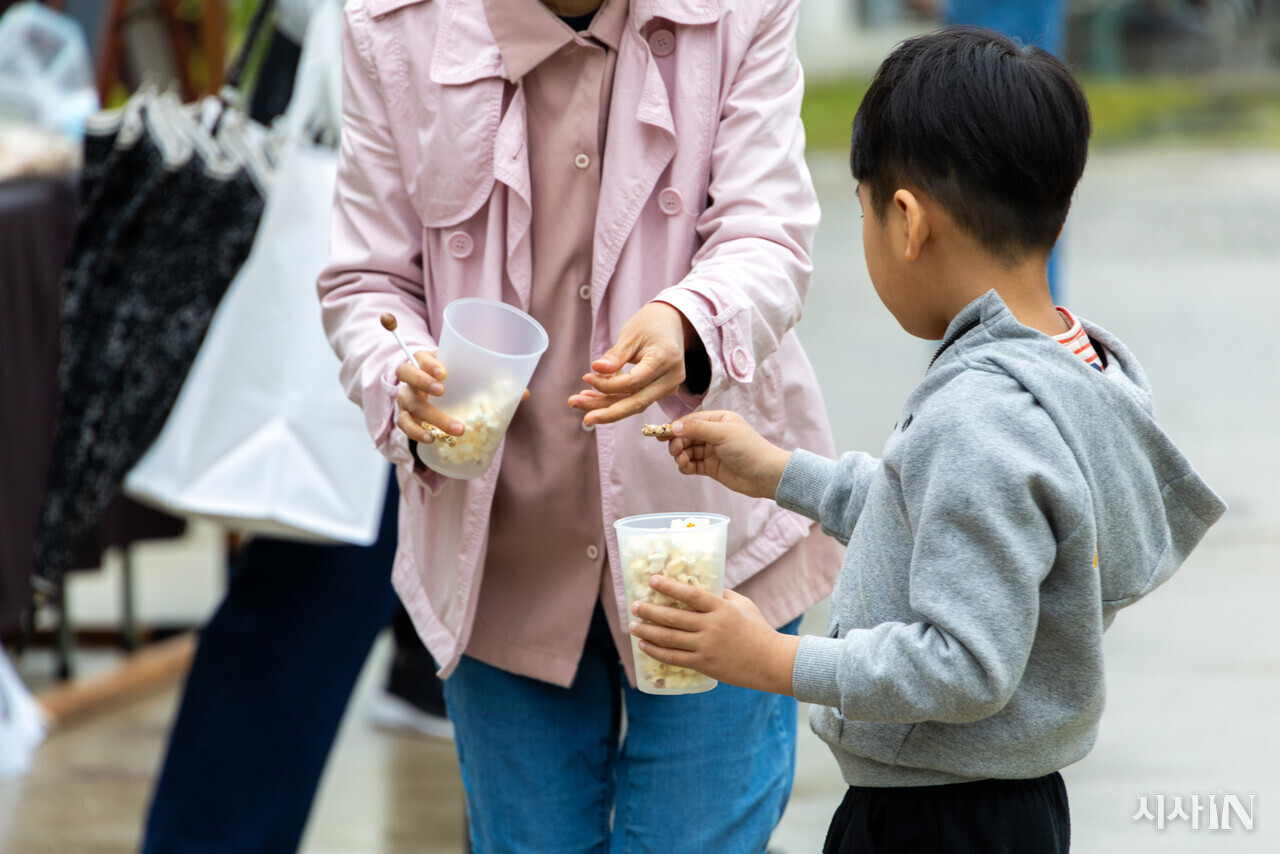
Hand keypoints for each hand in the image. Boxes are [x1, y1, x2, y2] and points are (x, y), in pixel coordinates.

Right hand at [395, 351, 528, 444]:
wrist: (429, 392)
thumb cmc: (453, 380)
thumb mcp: (467, 375)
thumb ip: (491, 380)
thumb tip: (524, 394)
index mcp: (425, 360)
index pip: (420, 356)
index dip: (429, 363)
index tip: (445, 372)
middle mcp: (411, 377)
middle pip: (408, 375)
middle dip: (423, 383)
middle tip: (442, 392)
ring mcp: (405, 397)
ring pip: (409, 403)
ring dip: (429, 417)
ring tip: (454, 428)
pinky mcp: (404, 416)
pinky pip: (404, 424)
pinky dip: (415, 432)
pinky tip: (431, 439)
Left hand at [567, 302, 690, 426]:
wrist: (672, 323)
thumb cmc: (650, 324)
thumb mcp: (631, 334)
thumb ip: (616, 355)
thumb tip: (596, 370)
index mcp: (665, 358)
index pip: (634, 382)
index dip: (608, 385)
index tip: (586, 377)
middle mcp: (671, 377)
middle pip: (636, 402)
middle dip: (606, 411)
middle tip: (580, 413)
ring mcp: (669, 386)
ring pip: (635, 404)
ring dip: (606, 407)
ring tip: (579, 402)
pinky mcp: (661, 391)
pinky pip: (637, 399)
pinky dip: (615, 400)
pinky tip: (593, 397)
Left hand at [628, 576, 799, 695]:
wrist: (770, 662)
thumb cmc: (758, 630)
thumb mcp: (743, 605)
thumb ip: (721, 595)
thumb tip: (701, 584)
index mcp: (720, 608)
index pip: (690, 594)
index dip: (669, 586)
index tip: (652, 580)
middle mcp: (711, 626)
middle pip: (673, 616)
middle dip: (649, 610)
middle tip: (634, 605)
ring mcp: (706, 646)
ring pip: (669, 638)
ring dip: (647, 630)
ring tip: (632, 625)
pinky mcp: (703, 664)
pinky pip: (674, 658)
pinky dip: (656, 651)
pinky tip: (644, 645)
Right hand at [666, 411, 791, 498]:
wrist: (765, 475)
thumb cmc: (748, 449)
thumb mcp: (722, 434)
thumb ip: (697, 429)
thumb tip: (674, 426)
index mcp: (718, 420)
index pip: (690, 421)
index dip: (674, 427)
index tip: (660, 434)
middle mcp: (714, 434)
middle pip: (686, 436)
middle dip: (677, 442)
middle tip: (674, 450)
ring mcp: (712, 451)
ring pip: (687, 451)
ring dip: (680, 455)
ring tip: (682, 461)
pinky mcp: (711, 467)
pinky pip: (692, 464)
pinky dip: (686, 466)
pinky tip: (685, 467)